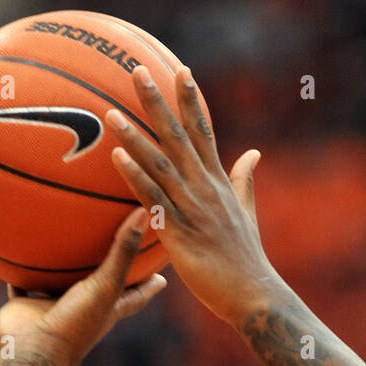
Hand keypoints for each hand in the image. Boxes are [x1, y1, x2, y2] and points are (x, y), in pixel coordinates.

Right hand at [0, 208, 166, 365]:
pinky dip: (21, 273)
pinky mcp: (27, 307)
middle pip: (100, 289)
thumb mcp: (105, 285)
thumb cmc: (74, 323)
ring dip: (63, 270)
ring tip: (65, 244)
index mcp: (107, 310)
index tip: (163, 276)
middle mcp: (82, 310)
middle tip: (117, 253)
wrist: (31, 352)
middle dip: (109, 274)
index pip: (135, 296)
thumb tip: (146, 211)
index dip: (149, 285)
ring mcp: (54, 309)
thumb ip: (123, 251)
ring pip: (61, 284)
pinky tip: (17, 253)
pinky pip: (24, 285)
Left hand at [106, 65, 279, 325]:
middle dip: (157, 102)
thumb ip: (244, 180)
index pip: (204, 132)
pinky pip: (154, 200)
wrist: (253, 295)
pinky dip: (136, 177)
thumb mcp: (247, 213)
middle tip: (137, 71)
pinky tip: (117, 158)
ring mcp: (193, 209)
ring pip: (160, 164)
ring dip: (135, 137)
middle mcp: (206, 189)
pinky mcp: (180, 233)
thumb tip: (254, 152)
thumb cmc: (246, 260)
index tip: (180, 70)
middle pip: (178, 136)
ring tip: (111, 113)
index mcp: (219, 183)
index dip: (192, 101)